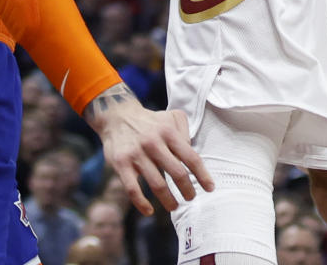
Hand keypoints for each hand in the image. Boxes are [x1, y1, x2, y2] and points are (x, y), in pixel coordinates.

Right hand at [84, 83, 212, 215]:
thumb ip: (184, 132)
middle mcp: (153, 142)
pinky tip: (149, 211)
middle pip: (177, 173)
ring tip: (174, 206)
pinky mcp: (121, 163)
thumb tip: (191, 155)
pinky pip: (133, 189)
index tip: (209, 188)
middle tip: (191, 198)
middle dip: (187, 190)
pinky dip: (142, 204)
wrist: (117, 115)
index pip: (191, 157)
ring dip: (169, 200)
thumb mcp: (171, 117)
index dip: (202, 175)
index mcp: (168, 132)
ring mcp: (137, 153)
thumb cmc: (151, 121)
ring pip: (157, 184)